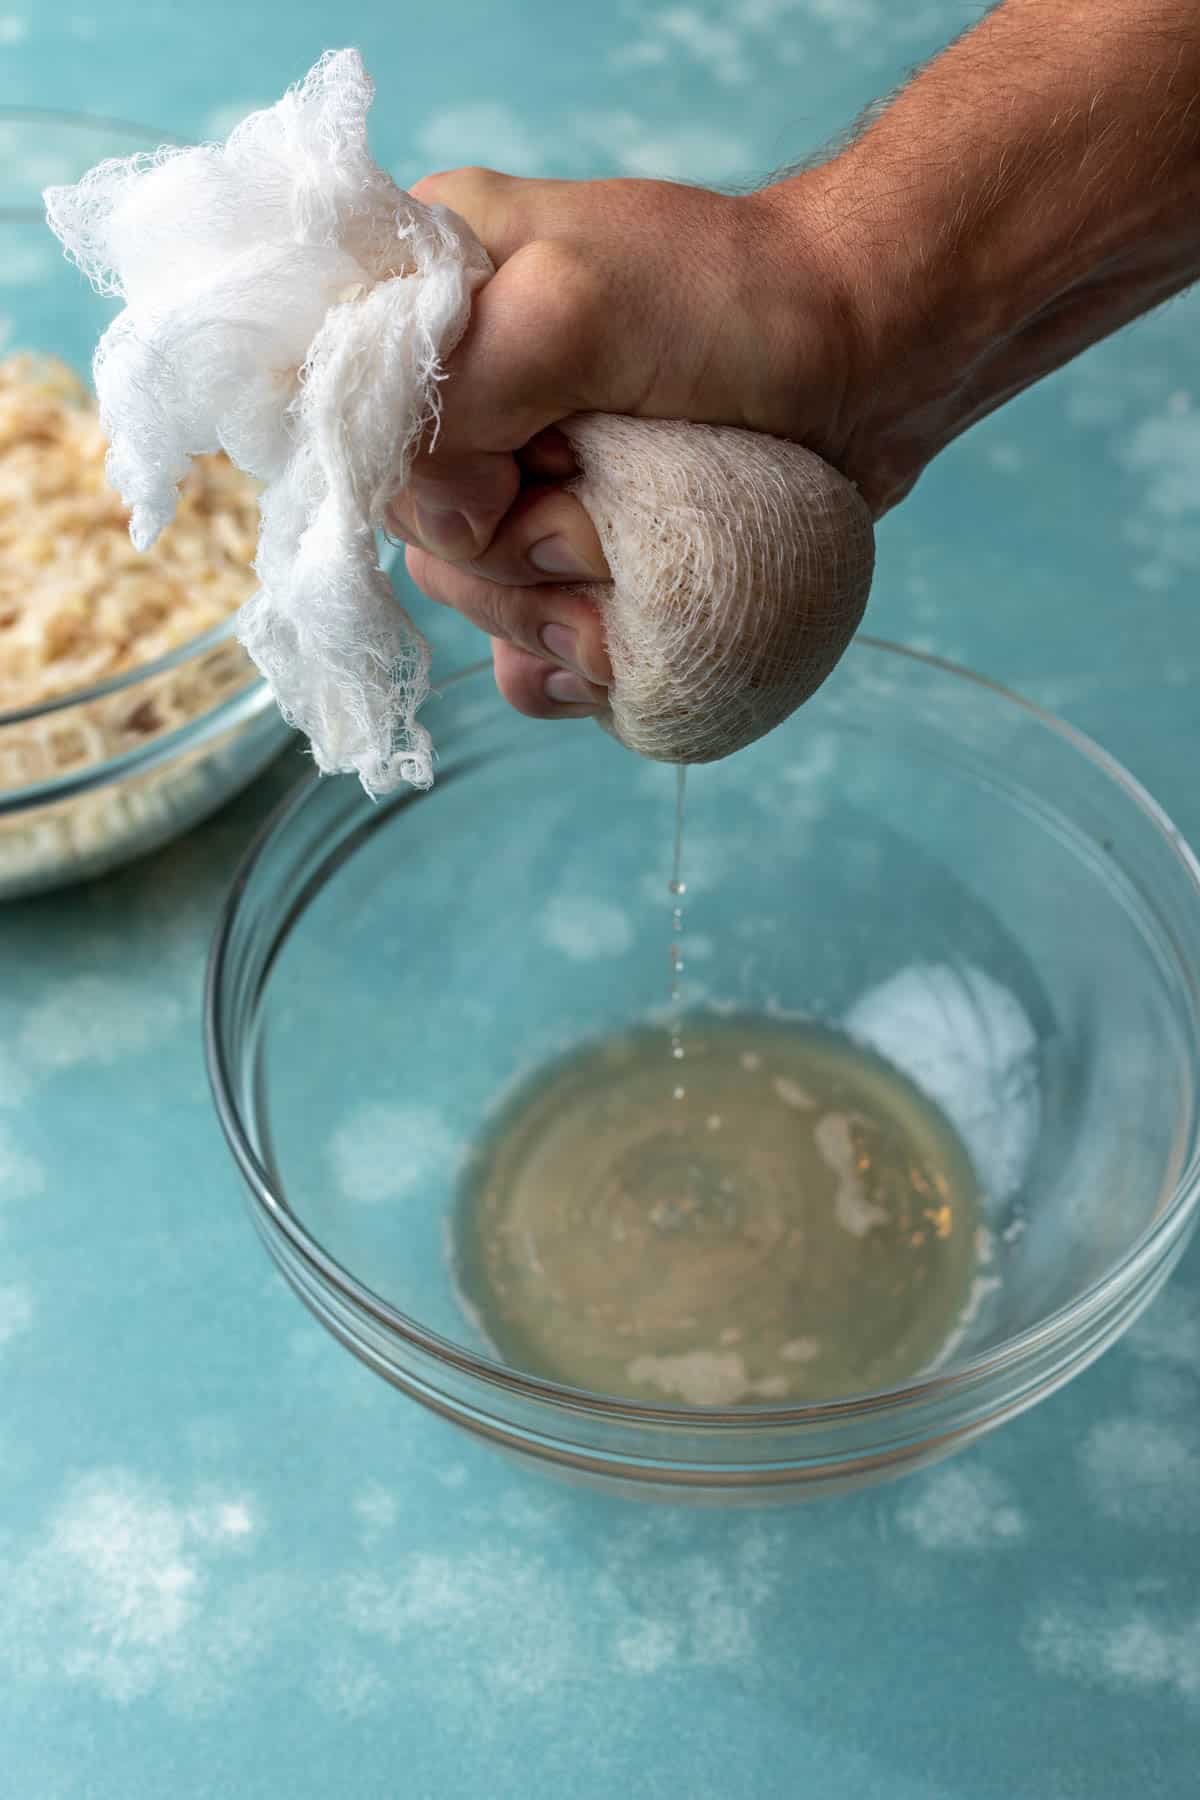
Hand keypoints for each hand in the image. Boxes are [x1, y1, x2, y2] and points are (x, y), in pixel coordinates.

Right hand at [388, 168, 853, 719]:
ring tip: (642, 565)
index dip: (414, 478)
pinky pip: (534, 658)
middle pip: (418, 537)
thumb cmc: (734, 305)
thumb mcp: (572, 302)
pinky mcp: (590, 563)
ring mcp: (530, 491)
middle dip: (512, 551)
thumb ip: (459, 391)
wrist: (873, 358)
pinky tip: (615, 654)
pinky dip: (572, 670)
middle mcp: (468, 408)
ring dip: (558, 612)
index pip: (344, 430)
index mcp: (433, 314)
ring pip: (479, 605)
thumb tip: (437, 518)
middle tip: (600, 502)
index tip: (503, 473)